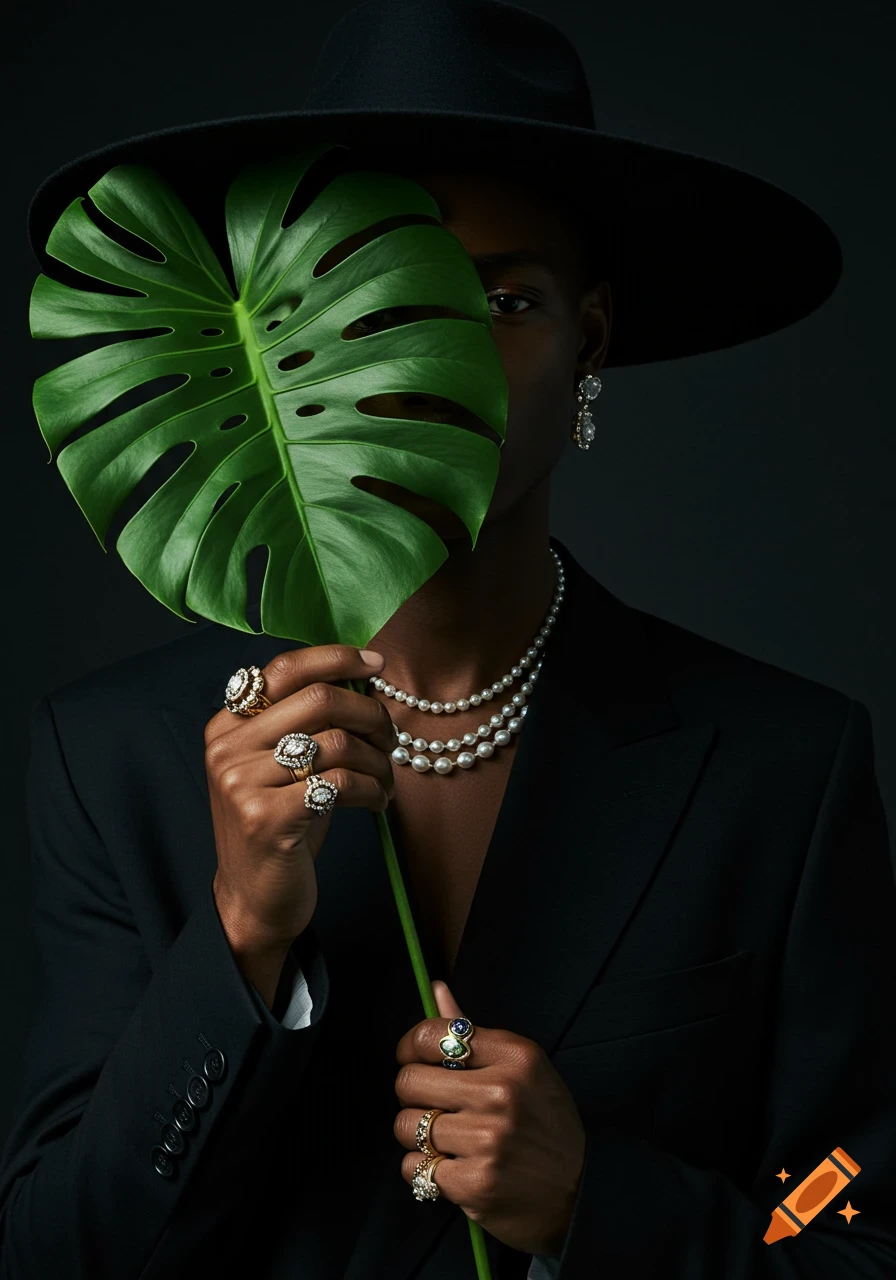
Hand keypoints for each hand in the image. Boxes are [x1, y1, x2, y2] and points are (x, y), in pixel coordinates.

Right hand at [205, 644, 396, 956]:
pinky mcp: (267, 819)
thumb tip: (364, 681)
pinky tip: (377, 802)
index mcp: (227, 726)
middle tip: (391, 739)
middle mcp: (227, 749)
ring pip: (338, 743)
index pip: (285, 669)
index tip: (376, 665)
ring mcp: (243, 784)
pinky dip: (372, 790)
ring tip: (385, 780)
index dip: (336, 658)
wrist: (254, 899)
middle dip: (370, 714)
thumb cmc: (280, 825)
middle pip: (320, 699)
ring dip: (378, 762)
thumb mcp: (282, 766)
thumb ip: (306, 723)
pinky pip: (341, 784)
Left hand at [394, 981, 585, 1257]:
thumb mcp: (523, 1067)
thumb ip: (473, 1033)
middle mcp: (501, 1093)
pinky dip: (423, 1168)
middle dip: (411, 1093)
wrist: (578, 1191)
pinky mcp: (475, 1183)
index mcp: (514, 1056)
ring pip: (406, 1126)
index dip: (410, 1047)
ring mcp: (488, 1140)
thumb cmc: (545, 1122)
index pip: (433, 1035)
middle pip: (410, 1081)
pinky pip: (414, 1166)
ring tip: (444, 1137)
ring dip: (416, 1134)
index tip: (411, 1057)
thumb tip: (436, 990)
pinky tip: (450, 1166)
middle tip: (431, 1103)